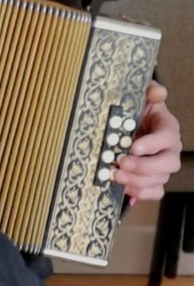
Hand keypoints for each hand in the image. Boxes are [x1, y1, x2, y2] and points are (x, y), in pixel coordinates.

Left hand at [116, 81, 182, 201]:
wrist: (128, 125)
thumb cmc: (135, 111)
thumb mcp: (140, 97)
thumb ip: (149, 92)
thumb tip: (158, 91)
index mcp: (167, 128)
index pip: (168, 137)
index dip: (153, 144)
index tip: (134, 147)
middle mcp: (169, 150)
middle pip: (169, 163)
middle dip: (145, 166)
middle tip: (122, 163)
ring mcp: (162, 166)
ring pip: (160, 179)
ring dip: (138, 181)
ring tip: (117, 176)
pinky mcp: (153, 179)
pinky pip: (155, 192)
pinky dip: (142, 194)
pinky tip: (126, 192)